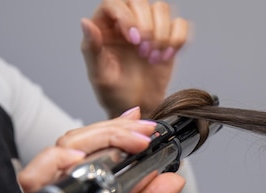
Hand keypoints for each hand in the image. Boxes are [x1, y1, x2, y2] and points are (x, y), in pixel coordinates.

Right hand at [17, 108, 185, 192]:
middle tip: (147, 132)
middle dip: (115, 131)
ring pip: (60, 151)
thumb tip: (172, 178)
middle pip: (77, 142)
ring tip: (131, 141)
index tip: (142, 121)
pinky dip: (58, 163)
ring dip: (97, 139)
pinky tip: (85, 158)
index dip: (114, 129)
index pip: (90, 148)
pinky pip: (38, 179)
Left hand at [81, 0, 189, 117]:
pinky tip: (166, 56)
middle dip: (147, 26)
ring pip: (162, 9)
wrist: (137, 109)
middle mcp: (127, 22)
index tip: (133, 39)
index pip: (115, 2)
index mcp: (105, 27)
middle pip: (140, 1)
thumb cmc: (115, 95)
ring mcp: (149, 29)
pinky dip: (177, 39)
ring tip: (154, 57)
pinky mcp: (168, 39)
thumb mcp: (100, 75)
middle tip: (144, 52)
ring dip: (162, 33)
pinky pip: (180, 25)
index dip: (126, 16)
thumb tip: (86, 23)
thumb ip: (92, 48)